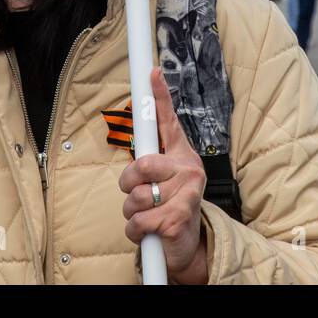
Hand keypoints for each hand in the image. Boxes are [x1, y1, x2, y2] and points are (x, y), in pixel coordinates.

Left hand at [118, 67, 208, 284]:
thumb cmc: (170, 207)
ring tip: (146, 214)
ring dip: (131, 211)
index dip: (159, 96)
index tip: (152, 73)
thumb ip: (150, 162)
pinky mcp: (177, 218)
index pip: (169, 121)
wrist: (187, 245)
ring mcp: (186, 194)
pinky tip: (148, 231)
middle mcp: (189, 169)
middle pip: (142, 164)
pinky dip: (134, 230)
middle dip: (128, 183)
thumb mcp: (164, 181)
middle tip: (135, 193)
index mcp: (182, 156)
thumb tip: (134, 141)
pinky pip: (138, 220)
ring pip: (135, 196)